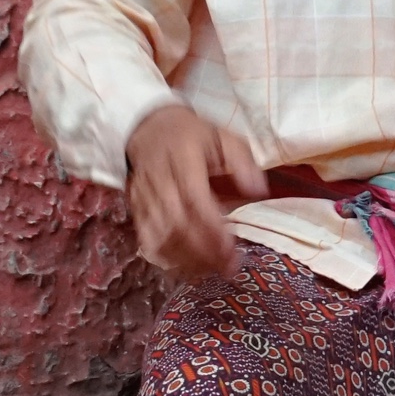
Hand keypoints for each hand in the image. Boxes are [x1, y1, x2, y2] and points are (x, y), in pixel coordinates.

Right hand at [124, 104, 268, 278]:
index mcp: (183, 159)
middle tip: (228, 267)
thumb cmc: (188, 134)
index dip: (211, 228)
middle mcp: (160, 180)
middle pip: (177, 223)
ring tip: (211, 270)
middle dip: (203, 250)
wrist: (145, 125)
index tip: (231, 248)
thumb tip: (258, 190)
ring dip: (186, 257)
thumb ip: (242, 161)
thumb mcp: (222, 136)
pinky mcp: (136, 208)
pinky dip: (164, 256)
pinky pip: (147, 237)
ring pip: (161, 235)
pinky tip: (183, 266)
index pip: (195, 199)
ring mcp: (144, 196)